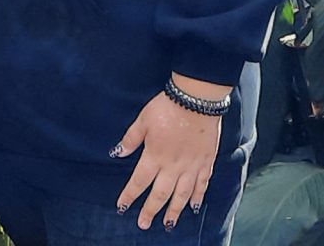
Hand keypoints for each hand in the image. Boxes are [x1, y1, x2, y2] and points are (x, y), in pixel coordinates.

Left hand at [112, 78, 227, 231]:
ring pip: (182, 194)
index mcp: (155, 156)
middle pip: (160, 194)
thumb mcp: (143, 120)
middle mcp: (173, 166)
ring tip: (168, 224)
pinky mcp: (206, 161)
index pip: (139, 181)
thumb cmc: (168, 107)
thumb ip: (131, 139)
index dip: (129, 195)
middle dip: (150, 211)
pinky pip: (202, 184)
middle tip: (144, 224)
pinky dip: (198, 197)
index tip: (122, 207)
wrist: (196, 99)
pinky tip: (194, 207)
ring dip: (174, 211)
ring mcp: (191, 165)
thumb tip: (117, 152)